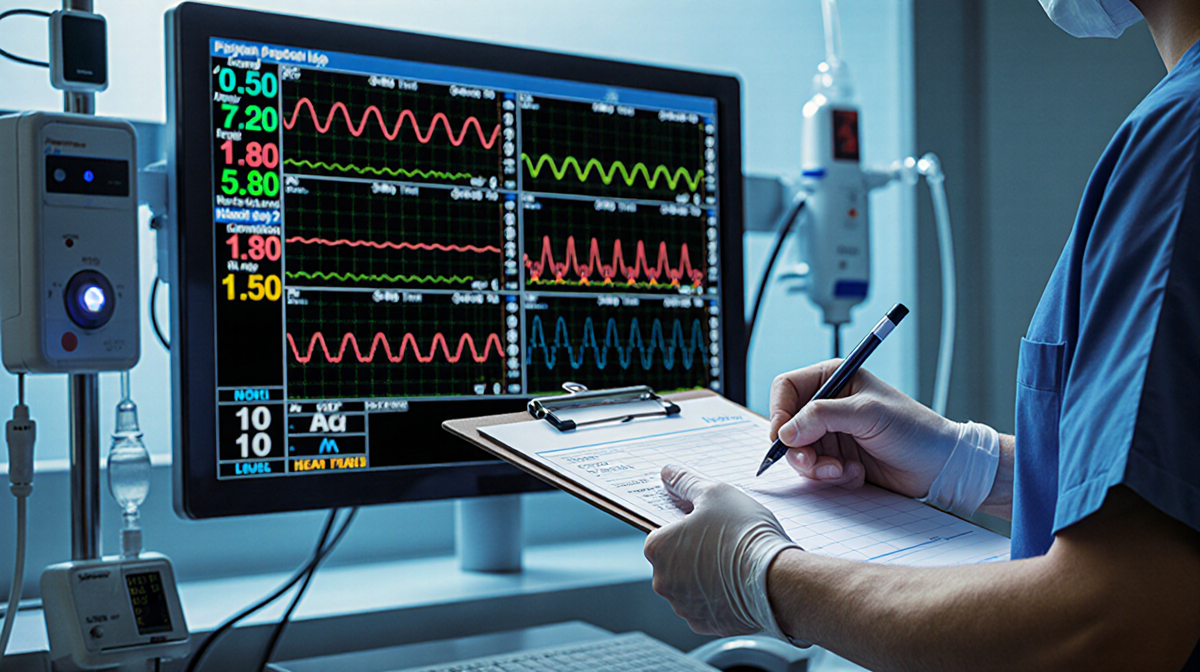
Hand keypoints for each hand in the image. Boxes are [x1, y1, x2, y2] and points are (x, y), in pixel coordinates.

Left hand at [643, 465, 798, 637]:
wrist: (778, 579)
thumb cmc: (744, 534)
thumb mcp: (714, 493)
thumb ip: (685, 482)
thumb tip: (669, 474)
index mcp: (657, 548)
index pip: (661, 531)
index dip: (685, 525)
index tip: (705, 523)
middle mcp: (662, 581)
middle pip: (673, 559)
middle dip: (693, 550)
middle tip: (723, 540)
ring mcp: (683, 606)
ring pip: (689, 584)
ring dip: (704, 574)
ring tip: (733, 561)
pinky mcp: (704, 624)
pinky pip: (706, 605)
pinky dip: (718, 596)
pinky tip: (737, 583)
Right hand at [770, 360, 960, 497]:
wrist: (940, 466)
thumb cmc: (913, 430)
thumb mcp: (867, 414)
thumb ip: (822, 416)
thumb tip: (786, 431)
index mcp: (834, 379)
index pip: (787, 389)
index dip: (780, 412)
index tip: (782, 437)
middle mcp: (829, 405)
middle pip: (788, 425)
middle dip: (798, 448)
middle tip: (812, 463)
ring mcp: (832, 433)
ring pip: (799, 452)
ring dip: (817, 467)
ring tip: (843, 470)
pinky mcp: (838, 458)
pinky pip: (816, 470)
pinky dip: (831, 476)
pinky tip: (855, 473)